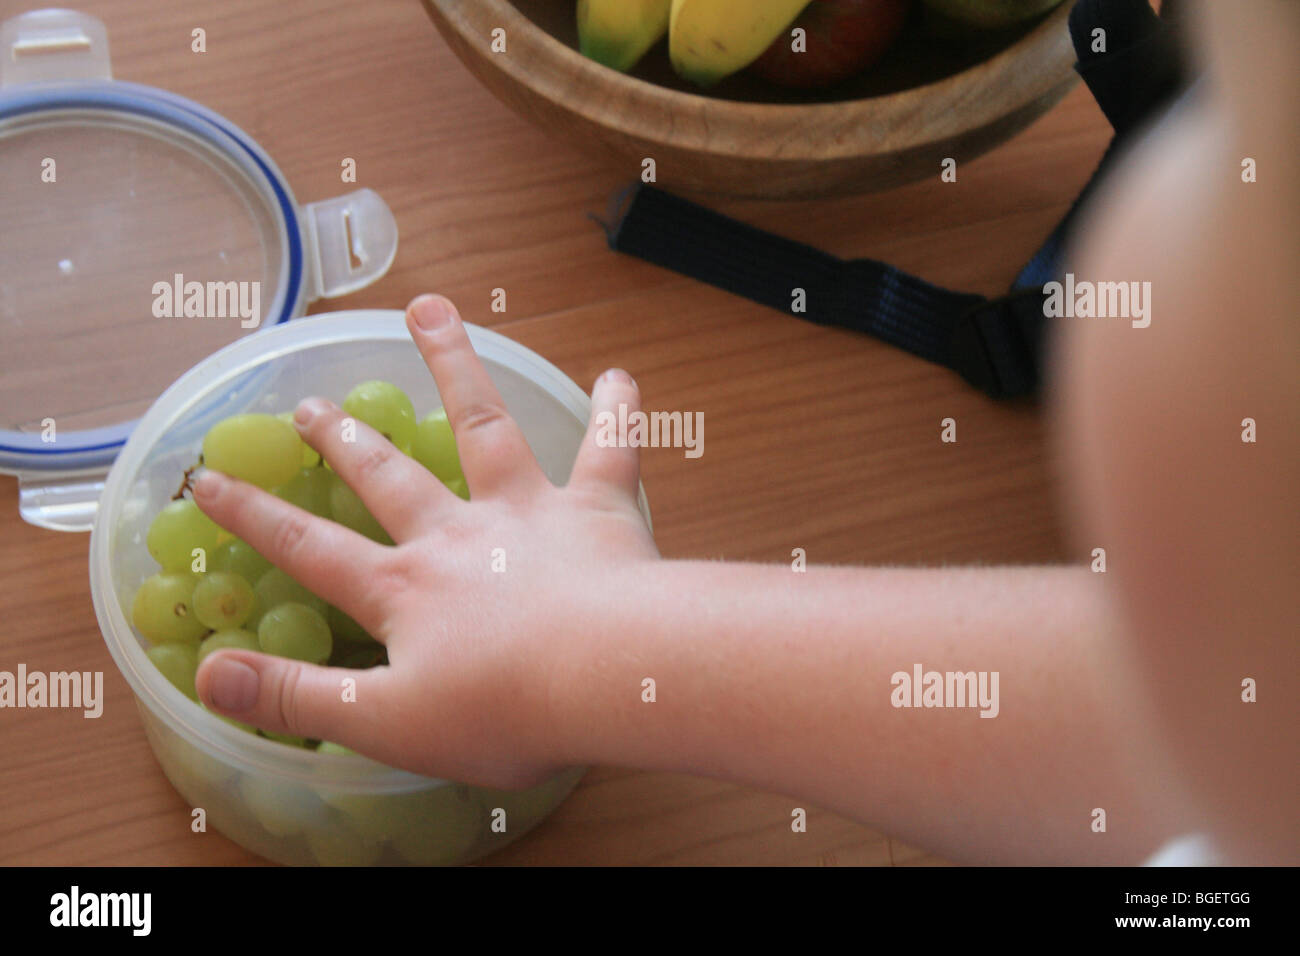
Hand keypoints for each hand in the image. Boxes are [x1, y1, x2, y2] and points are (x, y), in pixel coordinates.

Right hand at [192, 294, 657, 787]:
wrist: (607, 675)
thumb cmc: (502, 709)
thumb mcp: (384, 722)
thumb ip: (297, 696)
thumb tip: (207, 677)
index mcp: (406, 588)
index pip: (309, 550)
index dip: (255, 518)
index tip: (209, 480)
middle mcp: (458, 534)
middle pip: (389, 477)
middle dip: (345, 441)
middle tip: (313, 405)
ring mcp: (528, 512)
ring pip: (485, 426)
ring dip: (457, 366)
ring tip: (431, 310)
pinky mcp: (597, 509)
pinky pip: (608, 450)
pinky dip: (614, 412)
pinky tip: (617, 376)